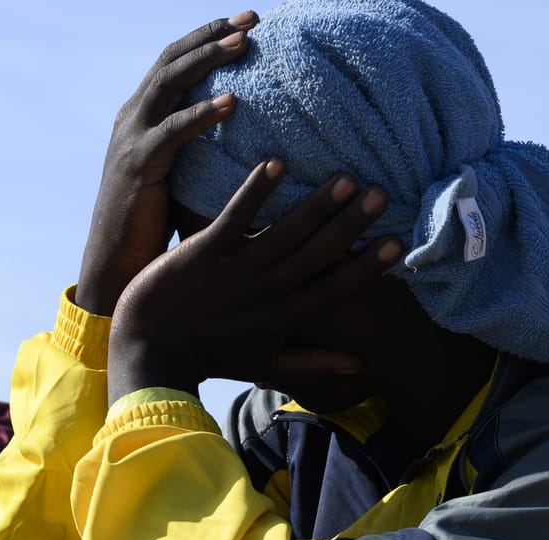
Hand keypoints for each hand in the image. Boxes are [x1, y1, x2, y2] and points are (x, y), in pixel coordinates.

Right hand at [75, 12, 257, 316]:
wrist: (116, 263)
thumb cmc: (153, 225)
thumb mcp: (177, 174)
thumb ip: (199, 148)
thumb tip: (252, 136)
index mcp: (140, 115)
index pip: (174, 61)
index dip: (208, 36)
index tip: (248, 22)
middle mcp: (132, 117)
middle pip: (172, 59)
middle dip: (213, 34)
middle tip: (254, 18)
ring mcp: (130, 138)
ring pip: (170, 83)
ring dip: (209, 59)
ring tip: (245, 44)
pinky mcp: (136, 165)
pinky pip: (173, 132)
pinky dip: (202, 114)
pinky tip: (232, 103)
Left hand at [107, 160, 404, 399]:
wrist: (150, 353)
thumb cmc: (208, 356)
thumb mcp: (265, 363)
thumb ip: (312, 362)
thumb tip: (357, 367)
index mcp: (283, 317)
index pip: (334, 289)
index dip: (367, 266)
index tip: (398, 242)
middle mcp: (266, 293)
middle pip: (317, 254)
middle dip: (350, 225)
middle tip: (381, 193)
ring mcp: (235, 272)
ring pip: (285, 234)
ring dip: (315, 206)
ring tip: (344, 178)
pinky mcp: (203, 253)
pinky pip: (235, 218)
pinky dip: (255, 192)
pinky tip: (277, 163)